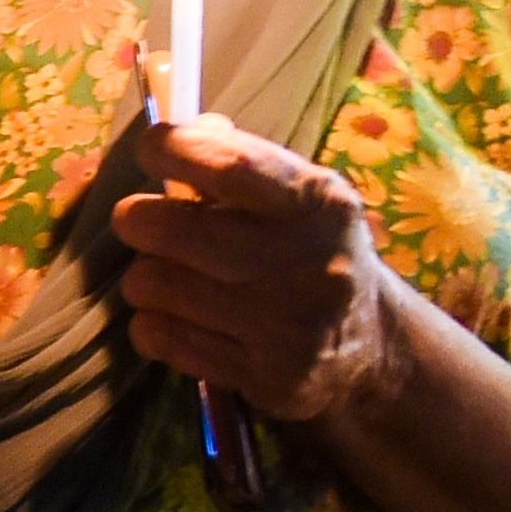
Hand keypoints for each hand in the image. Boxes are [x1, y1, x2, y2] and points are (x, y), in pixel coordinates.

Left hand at [111, 116, 405, 425]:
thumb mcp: (297, 195)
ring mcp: (289, 328)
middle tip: (143, 221)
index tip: (152, 148)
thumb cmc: (312, 249)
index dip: (172, 149)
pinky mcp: (268, 377)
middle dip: (137, 218)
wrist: (373, 344)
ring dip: (146, 276)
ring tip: (173, 276)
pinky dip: (153, 324)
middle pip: (169, 229)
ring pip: (151, 284)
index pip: (231, 166)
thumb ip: (235, 160)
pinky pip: (160, 338)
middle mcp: (309, 264)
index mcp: (319, 203)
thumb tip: (170, 134)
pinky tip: (181, 318)